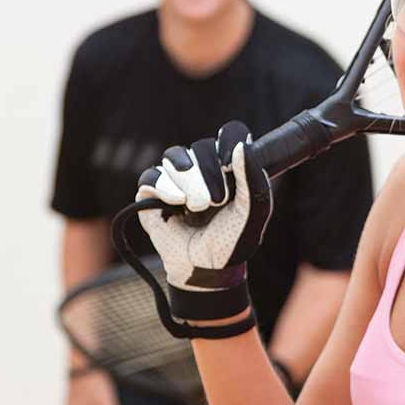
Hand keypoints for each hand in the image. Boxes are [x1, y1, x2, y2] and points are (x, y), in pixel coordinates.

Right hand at [135, 121, 272, 323]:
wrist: (207, 270)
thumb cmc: (232, 241)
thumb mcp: (253, 213)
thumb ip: (253, 180)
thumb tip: (242, 146)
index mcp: (230, 167)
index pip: (230, 134)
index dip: (230, 139)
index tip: (231, 161)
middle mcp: (202, 168)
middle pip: (201, 147)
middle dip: (209, 172)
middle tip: (217, 201)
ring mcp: (176, 180)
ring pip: (175, 157)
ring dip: (188, 179)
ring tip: (197, 206)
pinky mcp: (152, 194)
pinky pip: (151, 176)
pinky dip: (164, 186)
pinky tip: (177, 203)